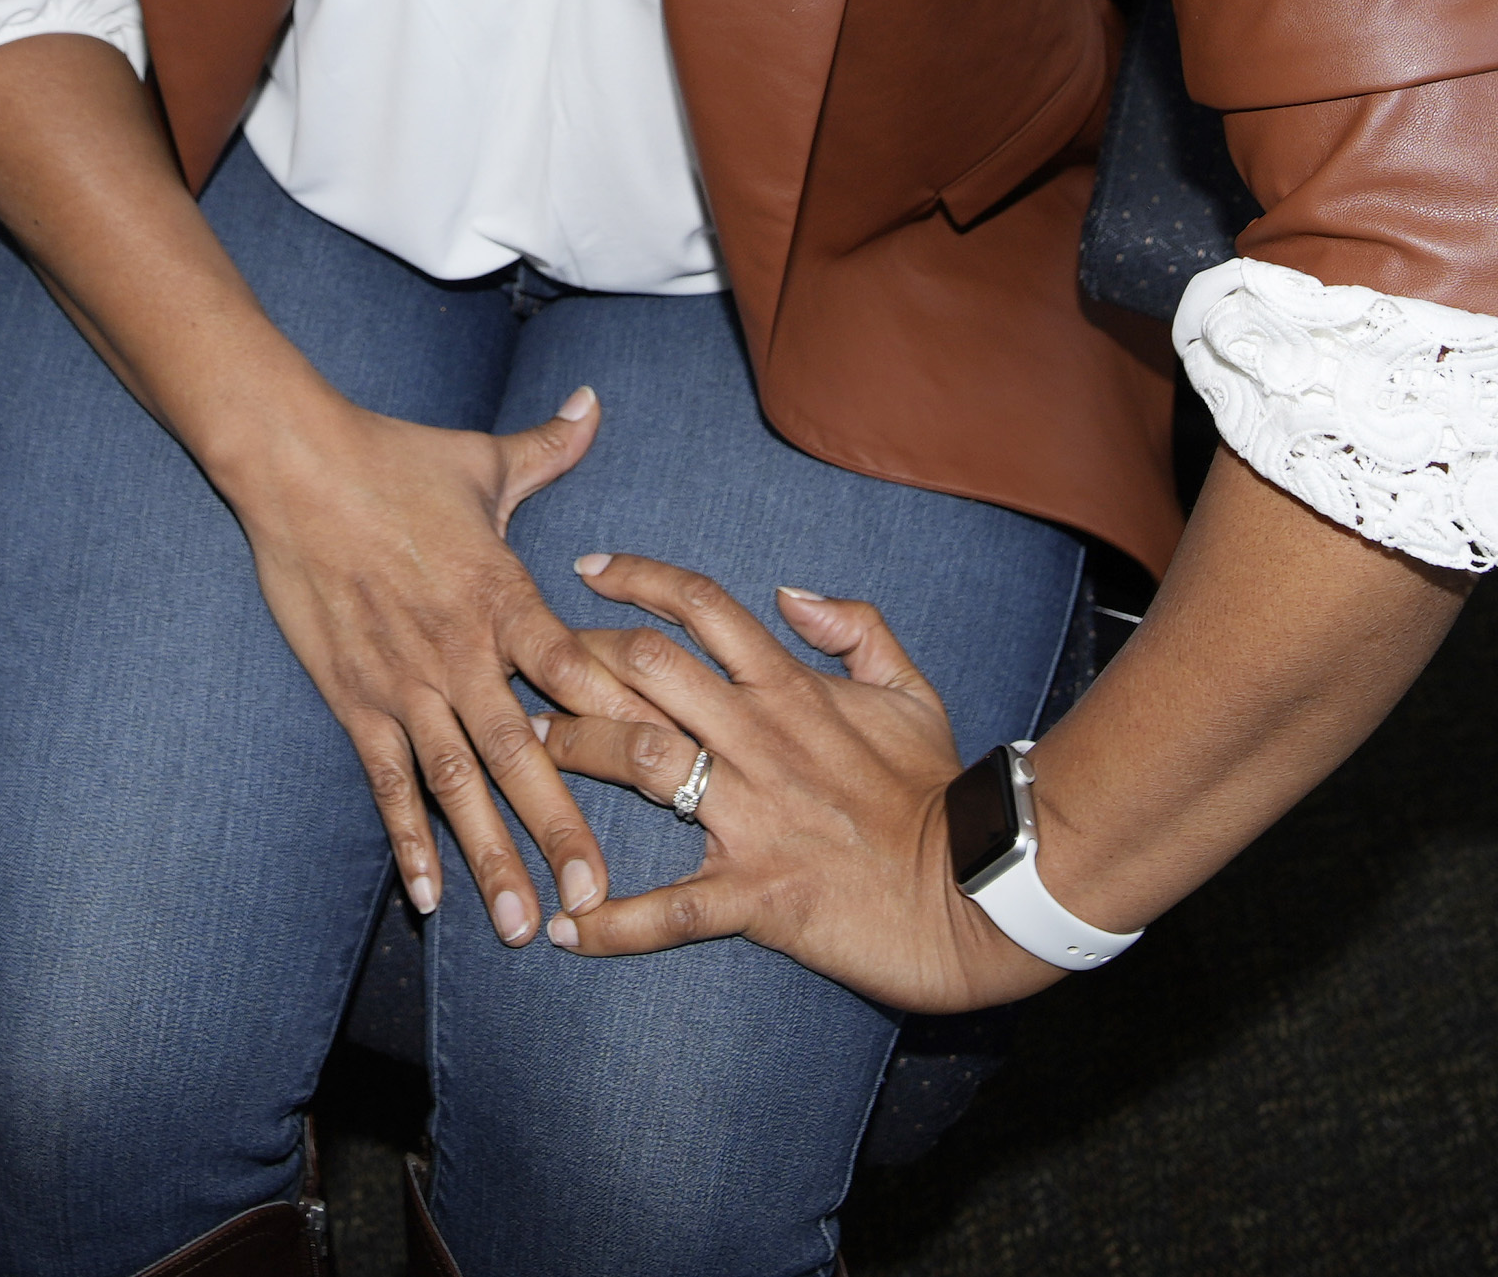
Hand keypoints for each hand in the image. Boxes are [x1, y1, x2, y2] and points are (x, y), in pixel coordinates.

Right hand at [215, 384, 623, 943]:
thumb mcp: (483, 460)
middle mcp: (461, 650)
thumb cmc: (394, 459)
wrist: (292, 463)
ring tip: (516, 923)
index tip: (667, 778)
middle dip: (559, 829)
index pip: (574, 672)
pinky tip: (430, 896)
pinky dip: (407, 840)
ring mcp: (404, 682)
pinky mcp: (354, 698)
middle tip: (595, 897)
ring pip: (455, 784)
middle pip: (521, 753)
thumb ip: (551, 449)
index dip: (620, 724)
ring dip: (488, 855)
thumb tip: (595, 405)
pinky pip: (386, 780)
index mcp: (505, 595)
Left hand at [530, 551, 1074, 1011]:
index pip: (701, 608)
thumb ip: (856, 628)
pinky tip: (563, 928)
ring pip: (640, 760)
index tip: (586, 568)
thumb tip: (790, 593)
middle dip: (574, 658)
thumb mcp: (912, 692)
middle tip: (521, 662)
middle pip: (645, 671)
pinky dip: (612, 923)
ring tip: (519, 756)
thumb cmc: (942, 793)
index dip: (637, 579)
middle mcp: (761, 738)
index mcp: (793, 688)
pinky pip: (671, 909)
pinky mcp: (757, 893)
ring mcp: (754, 815)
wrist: (978, 890)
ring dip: (570, 754)